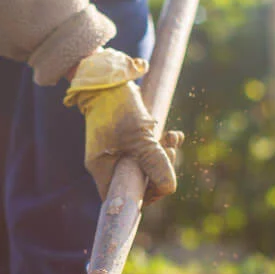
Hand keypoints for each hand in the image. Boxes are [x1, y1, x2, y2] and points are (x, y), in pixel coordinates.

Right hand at [63, 49, 182, 201]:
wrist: (108, 77)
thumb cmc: (118, 106)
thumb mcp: (139, 136)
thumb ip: (154, 161)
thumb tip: (170, 188)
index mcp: (102, 168)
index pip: (122, 196)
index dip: (144, 194)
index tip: (160, 182)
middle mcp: (108, 162)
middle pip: (138, 181)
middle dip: (159, 169)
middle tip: (169, 152)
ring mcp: (118, 150)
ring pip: (147, 164)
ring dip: (164, 154)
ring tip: (171, 138)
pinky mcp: (128, 139)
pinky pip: (148, 149)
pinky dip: (162, 144)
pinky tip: (172, 134)